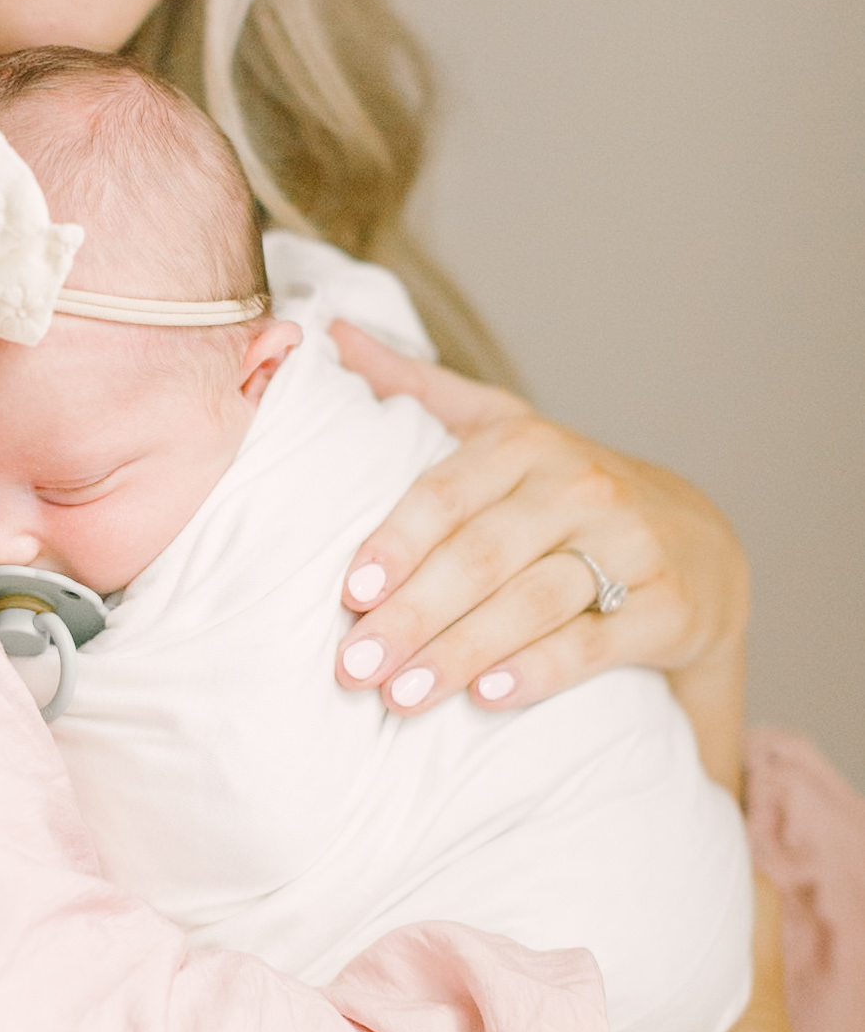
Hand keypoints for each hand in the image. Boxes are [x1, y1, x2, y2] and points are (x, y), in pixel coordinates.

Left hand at [329, 323, 749, 718]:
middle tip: (355, 666)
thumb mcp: (502, 428)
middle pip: (481, 555)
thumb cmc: (568, 492)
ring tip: (402, 697)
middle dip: (412, 616)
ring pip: (532, 601)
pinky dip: (540, 670)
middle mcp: (579, 488)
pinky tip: (490, 696)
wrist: (699, 543)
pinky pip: (594, 643)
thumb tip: (331, 334)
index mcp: (526, 445)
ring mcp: (629, 546)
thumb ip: (416, 388)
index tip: (351, 593)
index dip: (397, 543)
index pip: (446, 494)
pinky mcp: (667, 605)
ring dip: (460, 652)